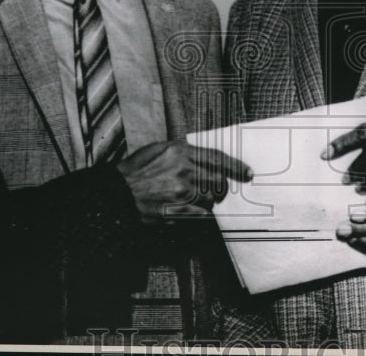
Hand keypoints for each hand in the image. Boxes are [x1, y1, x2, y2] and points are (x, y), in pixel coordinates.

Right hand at [116, 141, 251, 223]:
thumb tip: (207, 161)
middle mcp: (183, 170)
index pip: (217, 157)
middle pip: (219, 181)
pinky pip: (199, 215)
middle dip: (222, 189)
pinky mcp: (176, 211)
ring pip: (210, 200)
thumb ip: (184, 153)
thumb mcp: (160, 150)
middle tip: (217, 192)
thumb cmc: (136, 170)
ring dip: (208, 202)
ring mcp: (180, 192)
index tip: (248, 173)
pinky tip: (188, 211)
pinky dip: (198, 214)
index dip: (236, 166)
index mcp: (180, 151)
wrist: (117, 193)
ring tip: (194, 200)